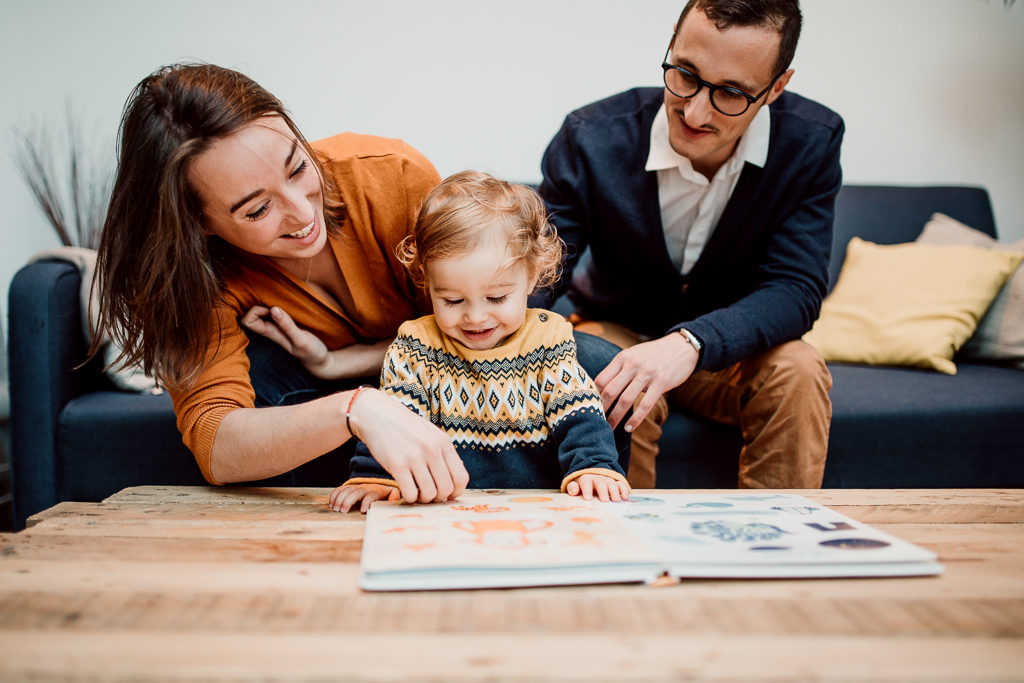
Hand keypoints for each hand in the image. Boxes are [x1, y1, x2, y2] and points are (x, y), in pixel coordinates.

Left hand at [241, 305, 331, 376]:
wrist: (320, 362)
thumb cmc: (311, 352)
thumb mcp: (301, 340)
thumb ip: (287, 326)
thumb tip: (273, 309)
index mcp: (269, 334)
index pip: (247, 321)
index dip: (254, 311)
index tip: (270, 309)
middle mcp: (269, 329)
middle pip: (249, 314)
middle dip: (257, 303)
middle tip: (274, 300)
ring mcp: (277, 327)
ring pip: (260, 312)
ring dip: (266, 303)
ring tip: (280, 298)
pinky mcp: (285, 325)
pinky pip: (272, 312)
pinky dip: (274, 305)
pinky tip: (286, 302)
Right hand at [329, 483, 400, 512]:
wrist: (380, 483)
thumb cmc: (386, 493)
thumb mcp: (393, 494)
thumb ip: (394, 498)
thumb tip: (394, 502)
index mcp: (377, 491)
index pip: (371, 495)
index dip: (367, 502)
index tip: (363, 510)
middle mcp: (366, 488)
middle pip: (356, 492)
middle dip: (348, 501)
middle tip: (343, 511)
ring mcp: (357, 486)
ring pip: (347, 490)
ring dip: (340, 499)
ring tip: (336, 509)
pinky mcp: (350, 487)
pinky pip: (340, 489)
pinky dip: (334, 495)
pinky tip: (331, 504)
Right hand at [348, 388, 469, 504]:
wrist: (378, 415)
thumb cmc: (406, 428)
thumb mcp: (431, 434)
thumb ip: (443, 453)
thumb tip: (455, 479)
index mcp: (443, 442)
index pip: (461, 477)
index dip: (456, 492)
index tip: (448, 496)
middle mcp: (432, 450)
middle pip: (446, 488)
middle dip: (439, 498)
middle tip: (430, 496)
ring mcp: (414, 457)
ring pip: (429, 494)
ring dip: (424, 499)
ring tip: (418, 494)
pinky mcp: (397, 465)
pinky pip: (410, 493)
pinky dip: (410, 498)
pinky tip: (406, 491)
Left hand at [566, 474, 629, 501]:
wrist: (592, 477)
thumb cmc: (582, 487)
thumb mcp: (575, 486)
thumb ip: (573, 488)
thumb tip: (573, 491)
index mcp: (586, 479)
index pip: (586, 482)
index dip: (587, 490)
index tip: (588, 499)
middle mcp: (598, 478)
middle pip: (600, 482)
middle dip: (603, 491)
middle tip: (604, 501)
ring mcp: (608, 480)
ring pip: (612, 483)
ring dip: (614, 492)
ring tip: (615, 501)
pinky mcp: (616, 483)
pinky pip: (621, 484)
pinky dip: (624, 490)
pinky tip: (625, 498)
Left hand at [594, 333, 697, 431]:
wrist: (682, 347)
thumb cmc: (654, 355)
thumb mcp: (633, 355)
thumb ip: (619, 369)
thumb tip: (602, 389)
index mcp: (622, 358)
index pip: (601, 379)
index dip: (592, 395)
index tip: (589, 408)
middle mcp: (632, 365)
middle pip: (609, 390)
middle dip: (600, 409)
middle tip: (595, 422)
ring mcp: (647, 373)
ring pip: (625, 399)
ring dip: (615, 416)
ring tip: (609, 428)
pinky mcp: (661, 382)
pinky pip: (645, 404)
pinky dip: (636, 419)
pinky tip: (629, 428)